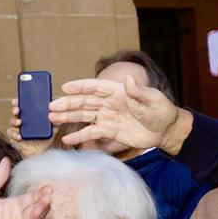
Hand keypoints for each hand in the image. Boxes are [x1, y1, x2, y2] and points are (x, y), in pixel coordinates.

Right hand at [51, 77, 184, 153]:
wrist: (165, 130)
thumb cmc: (161, 111)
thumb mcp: (153, 100)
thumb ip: (140, 92)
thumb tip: (130, 79)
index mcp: (117, 91)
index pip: (95, 87)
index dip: (80, 87)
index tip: (65, 87)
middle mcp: (108, 102)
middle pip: (84, 102)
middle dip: (68, 104)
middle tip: (51, 107)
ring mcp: (107, 116)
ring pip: (83, 116)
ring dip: (68, 117)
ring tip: (52, 118)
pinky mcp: (108, 131)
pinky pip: (91, 133)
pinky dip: (79, 136)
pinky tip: (67, 139)